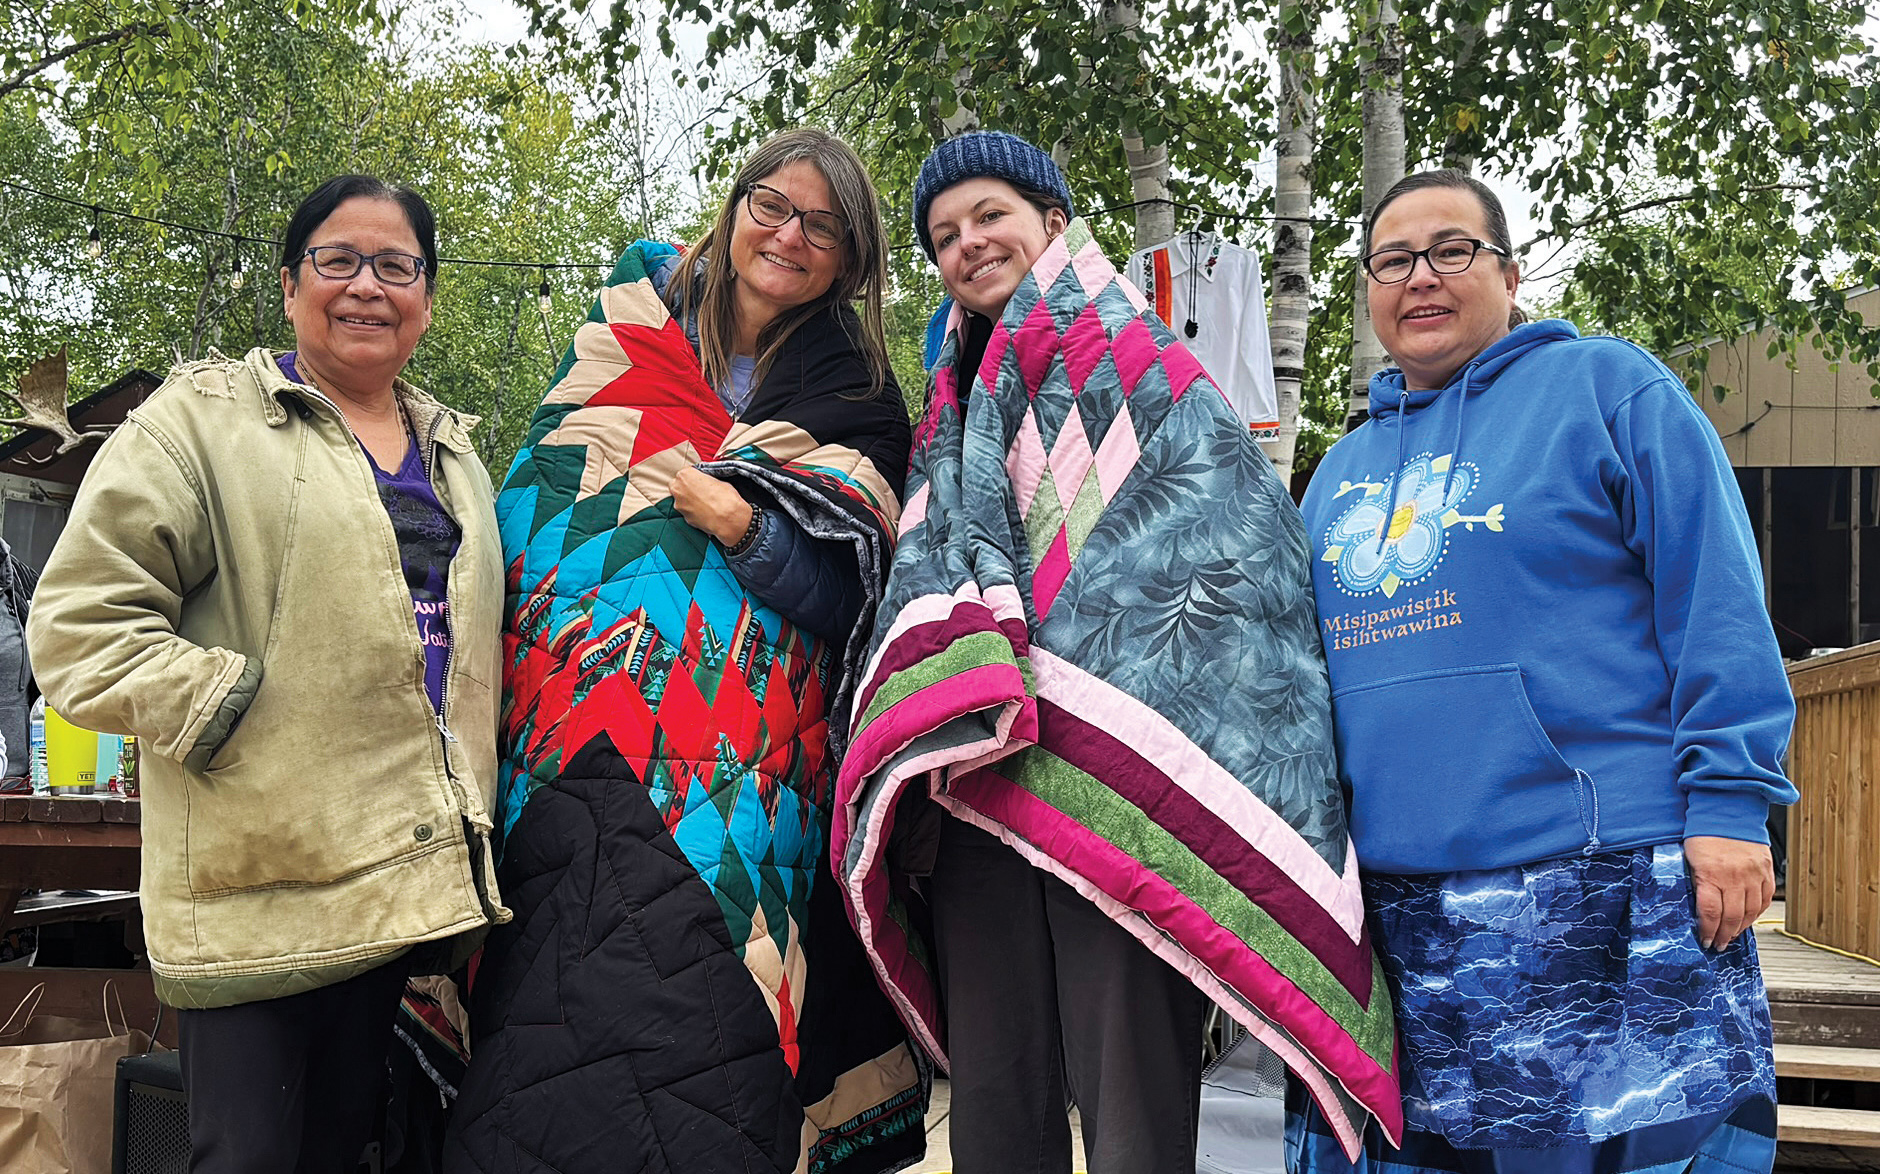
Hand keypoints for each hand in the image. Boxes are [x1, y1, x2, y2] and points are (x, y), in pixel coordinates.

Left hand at [669, 466, 752, 545]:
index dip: (694, 477)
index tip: (701, 480)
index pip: (686, 472)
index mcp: (685, 475)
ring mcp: (679, 504)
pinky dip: (693, 511)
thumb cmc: (725, 498)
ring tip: (705, 503)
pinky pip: (687, 511)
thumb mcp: (719, 480)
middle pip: (678, 485)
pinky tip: (705, 512)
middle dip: (686, 487)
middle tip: (701, 491)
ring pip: (681, 500)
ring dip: (689, 500)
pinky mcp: (684, 517)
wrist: (727, 519)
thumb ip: (706, 480)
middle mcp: (678, 489)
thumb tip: (707, 483)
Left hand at [1684, 835, 1774, 951]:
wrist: (1727, 809)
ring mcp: (1754, 874)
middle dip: (1724, 935)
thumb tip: (1696, 907)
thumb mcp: (1690, 859)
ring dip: (1741, 928)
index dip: (1708, 930)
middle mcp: (1736, 876)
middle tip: (1717, 944)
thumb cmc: (1703, 832)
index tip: (1705, 940)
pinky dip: (1757, 913)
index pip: (1710, 912)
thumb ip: (1696, 883)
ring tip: (1731, 936)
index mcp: (1712, 873)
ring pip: (1751, 911)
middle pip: (1732, 916)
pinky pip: (1765, 898)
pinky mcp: (1766, 870)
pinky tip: (1748, 919)